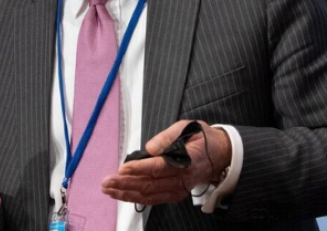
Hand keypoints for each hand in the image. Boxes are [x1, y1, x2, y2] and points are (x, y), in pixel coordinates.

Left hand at [101, 120, 231, 205]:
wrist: (219, 154)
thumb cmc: (201, 138)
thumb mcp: (187, 127)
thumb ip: (168, 136)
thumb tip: (150, 148)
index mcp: (187, 161)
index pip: (159, 168)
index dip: (139, 169)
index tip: (122, 168)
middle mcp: (183, 179)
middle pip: (150, 185)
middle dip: (126, 184)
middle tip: (107, 182)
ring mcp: (179, 189)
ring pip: (149, 195)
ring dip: (126, 193)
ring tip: (108, 189)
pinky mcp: (175, 194)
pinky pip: (153, 199)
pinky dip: (136, 198)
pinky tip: (121, 194)